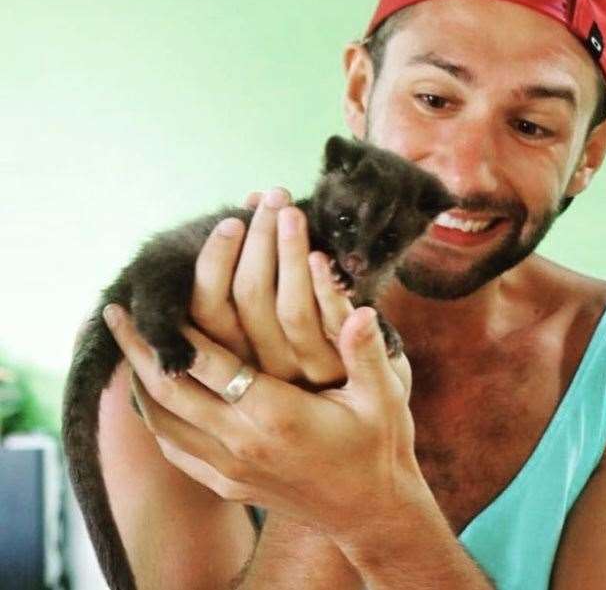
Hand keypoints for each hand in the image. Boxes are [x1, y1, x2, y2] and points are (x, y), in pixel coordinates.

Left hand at [102, 189, 420, 535]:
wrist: (371, 510)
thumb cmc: (379, 445)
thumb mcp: (384, 395)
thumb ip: (367, 351)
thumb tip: (360, 310)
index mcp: (278, 416)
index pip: (209, 363)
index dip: (179, 325)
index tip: (156, 290)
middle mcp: (244, 445)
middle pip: (169, 389)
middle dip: (139, 346)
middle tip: (115, 311)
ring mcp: (230, 470)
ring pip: (161, 421)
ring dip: (138, 379)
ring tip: (124, 344)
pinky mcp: (226, 485)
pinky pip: (173, 448)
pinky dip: (154, 416)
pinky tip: (150, 392)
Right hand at [188, 187, 348, 385]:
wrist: (364, 441)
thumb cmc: (304, 374)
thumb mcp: (265, 340)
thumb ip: (246, 290)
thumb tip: (235, 221)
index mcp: (234, 358)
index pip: (207, 308)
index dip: (213, 262)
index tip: (229, 219)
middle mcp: (266, 367)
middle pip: (249, 299)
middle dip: (257, 241)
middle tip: (270, 197)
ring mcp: (307, 370)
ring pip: (290, 309)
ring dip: (292, 253)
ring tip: (291, 210)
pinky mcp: (346, 371)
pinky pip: (331, 324)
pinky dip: (326, 287)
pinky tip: (323, 254)